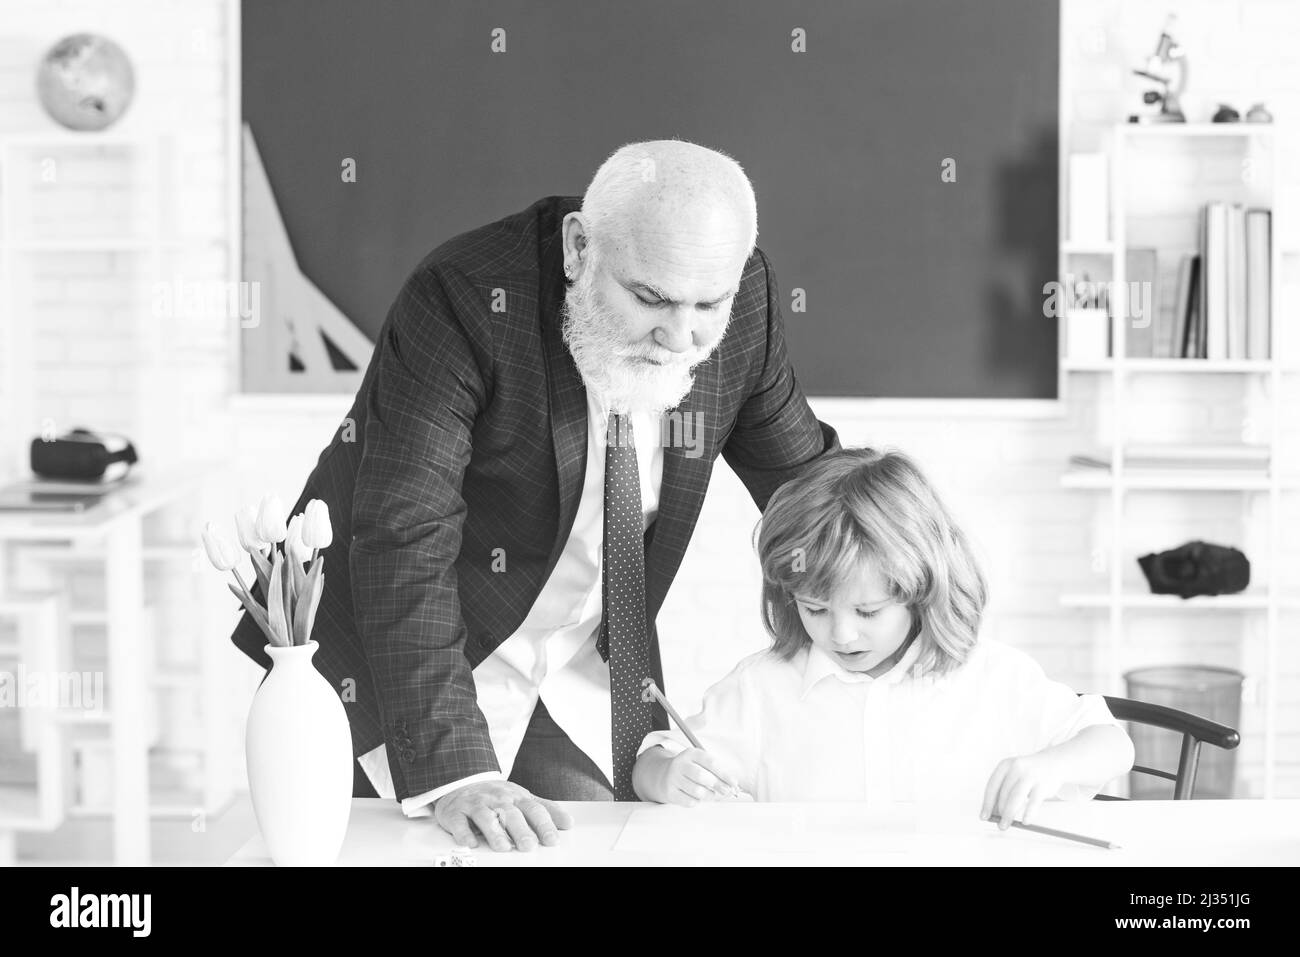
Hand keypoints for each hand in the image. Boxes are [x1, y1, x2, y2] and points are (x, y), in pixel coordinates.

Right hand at [432, 780, 572, 852]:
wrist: (462, 782)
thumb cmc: (496, 796)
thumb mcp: (522, 799)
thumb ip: (545, 810)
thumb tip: (568, 823)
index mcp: (516, 798)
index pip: (533, 810)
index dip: (544, 824)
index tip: (552, 840)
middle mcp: (497, 800)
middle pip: (511, 814)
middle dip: (521, 830)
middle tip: (529, 845)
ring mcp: (476, 804)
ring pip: (485, 817)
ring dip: (494, 832)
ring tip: (502, 847)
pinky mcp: (455, 812)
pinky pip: (458, 822)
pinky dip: (463, 832)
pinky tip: (470, 843)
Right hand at [660, 748, 740, 807]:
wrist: (663, 775)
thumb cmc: (690, 770)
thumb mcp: (701, 763)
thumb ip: (716, 771)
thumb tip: (732, 784)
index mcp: (691, 753)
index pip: (711, 762)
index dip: (724, 774)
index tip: (734, 783)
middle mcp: (680, 764)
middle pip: (702, 777)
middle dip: (718, 785)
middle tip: (725, 791)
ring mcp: (673, 778)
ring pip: (697, 791)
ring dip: (709, 795)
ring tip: (711, 794)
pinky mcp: (670, 792)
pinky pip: (690, 801)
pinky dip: (698, 801)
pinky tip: (697, 797)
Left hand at [981, 751, 1066, 829]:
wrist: (1053, 762)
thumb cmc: (1028, 773)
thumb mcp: (1013, 776)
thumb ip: (1003, 792)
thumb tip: (992, 813)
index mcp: (1005, 765)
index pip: (992, 786)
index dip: (987, 803)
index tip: (984, 817)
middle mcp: (1016, 768)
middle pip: (1003, 794)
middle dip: (999, 812)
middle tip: (999, 825)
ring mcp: (1030, 775)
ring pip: (1015, 798)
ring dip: (1008, 814)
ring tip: (1005, 825)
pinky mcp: (1043, 784)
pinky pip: (1033, 802)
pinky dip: (1028, 813)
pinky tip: (1025, 822)